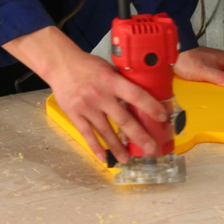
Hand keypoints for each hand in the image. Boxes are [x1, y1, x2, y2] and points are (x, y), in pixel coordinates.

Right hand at [3, 26, 168, 164]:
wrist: (60, 64)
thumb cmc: (87, 65)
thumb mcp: (108, 67)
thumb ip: (122, 80)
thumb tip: (144, 91)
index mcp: (111, 80)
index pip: (136, 95)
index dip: (150, 107)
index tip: (162, 117)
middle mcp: (100, 95)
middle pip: (123, 119)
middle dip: (139, 136)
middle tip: (151, 148)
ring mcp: (86, 106)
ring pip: (106, 131)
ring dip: (118, 147)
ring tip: (127, 159)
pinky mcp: (75, 114)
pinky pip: (87, 134)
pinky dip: (96, 147)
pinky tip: (104, 158)